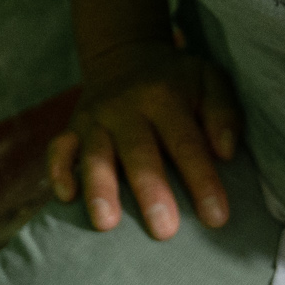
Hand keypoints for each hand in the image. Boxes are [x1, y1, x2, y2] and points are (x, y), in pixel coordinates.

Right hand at [46, 38, 240, 238]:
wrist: (124, 54)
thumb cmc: (175, 80)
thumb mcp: (208, 80)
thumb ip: (223, 112)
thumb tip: (226, 152)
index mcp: (164, 98)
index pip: (186, 142)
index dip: (202, 180)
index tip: (216, 218)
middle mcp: (126, 108)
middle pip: (138, 152)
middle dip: (150, 191)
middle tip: (164, 230)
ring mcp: (95, 119)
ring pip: (95, 155)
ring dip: (99, 188)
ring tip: (106, 223)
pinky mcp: (72, 128)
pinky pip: (58, 149)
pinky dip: (58, 172)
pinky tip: (66, 197)